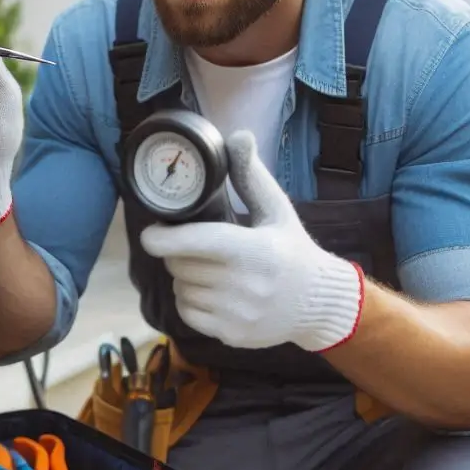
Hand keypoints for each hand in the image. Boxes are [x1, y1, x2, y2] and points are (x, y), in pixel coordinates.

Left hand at [139, 131, 363, 351]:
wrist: (318, 303)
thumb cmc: (292, 250)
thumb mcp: (276, 209)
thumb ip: (251, 175)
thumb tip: (238, 135)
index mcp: (253, 250)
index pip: (195, 243)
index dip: (163, 238)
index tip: (151, 232)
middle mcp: (244, 285)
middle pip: (180, 264)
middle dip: (177, 251)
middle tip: (190, 244)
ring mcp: (236, 313)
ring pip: (181, 289)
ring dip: (183, 276)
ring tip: (205, 267)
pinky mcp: (230, 334)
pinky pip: (187, 313)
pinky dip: (189, 300)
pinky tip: (209, 290)